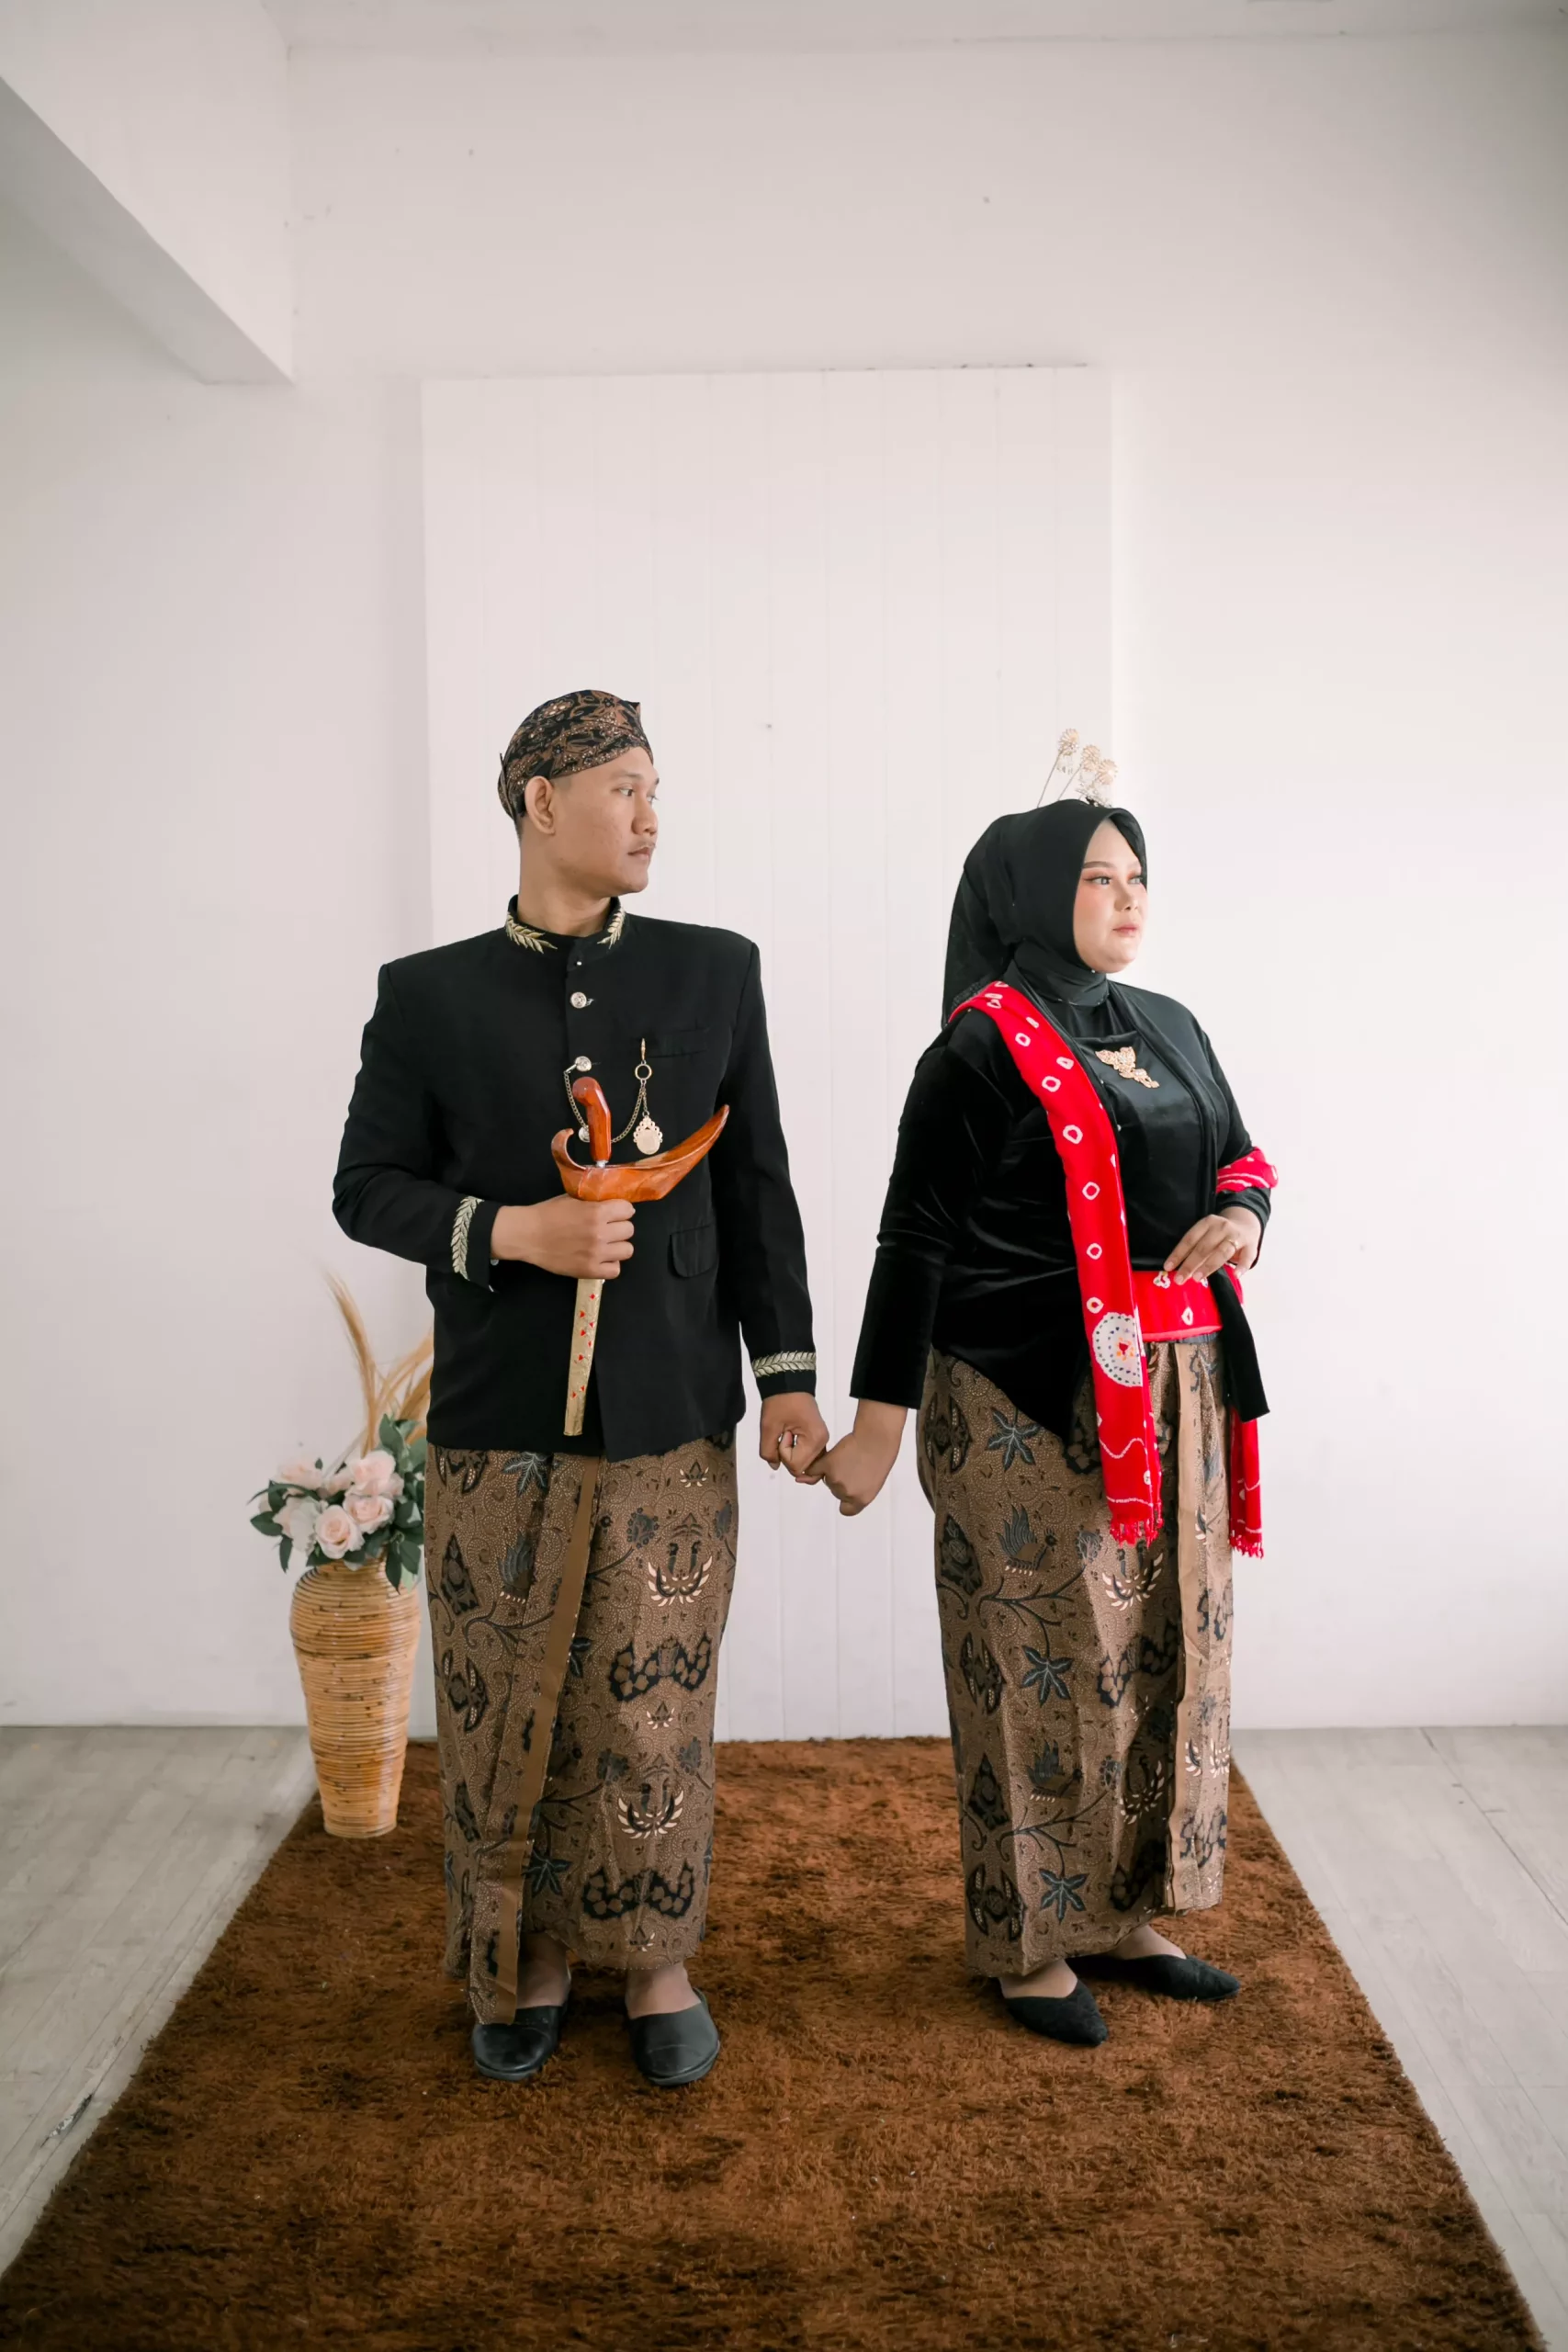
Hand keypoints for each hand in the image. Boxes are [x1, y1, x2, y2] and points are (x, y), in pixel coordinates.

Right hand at [491, 1196, 634, 1278]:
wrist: (528, 1235)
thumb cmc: (549, 1214)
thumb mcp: (574, 1199)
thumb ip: (595, 1201)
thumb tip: (614, 1202)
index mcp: (597, 1212)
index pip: (628, 1209)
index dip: (621, 1210)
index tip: (614, 1213)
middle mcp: (600, 1233)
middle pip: (629, 1230)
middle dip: (619, 1227)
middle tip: (607, 1229)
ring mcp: (596, 1254)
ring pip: (627, 1250)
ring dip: (617, 1246)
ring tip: (605, 1244)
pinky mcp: (590, 1271)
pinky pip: (615, 1270)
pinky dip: (610, 1264)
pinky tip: (600, 1258)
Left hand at [759, 1392, 828, 1479]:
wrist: (789, 1382)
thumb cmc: (780, 1402)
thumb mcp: (768, 1427)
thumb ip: (768, 1451)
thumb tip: (775, 1466)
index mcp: (815, 1439)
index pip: (796, 1466)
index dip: (783, 1454)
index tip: (782, 1434)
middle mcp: (823, 1442)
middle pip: (803, 1467)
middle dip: (788, 1456)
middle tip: (784, 1434)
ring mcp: (822, 1441)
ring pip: (805, 1463)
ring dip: (792, 1454)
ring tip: (788, 1434)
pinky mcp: (818, 1438)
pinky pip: (808, 1455)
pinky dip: (797, 1453)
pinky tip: (791, 1440)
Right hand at [805, 1401, 906, 1516]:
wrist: (876, 1438)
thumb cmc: (880, 1457)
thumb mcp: (873, 1482)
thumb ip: (857, 1491)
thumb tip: (842, 1494)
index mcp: (861, 1500)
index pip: (846, 1510)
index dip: (846, 1500)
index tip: (849, 1491)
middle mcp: (846, 1492)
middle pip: (836, 1492)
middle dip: (842, 1481)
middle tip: (853, 1467)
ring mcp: (834, 1479)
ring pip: (827, 1479)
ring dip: (833, 1470)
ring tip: (848, 1458)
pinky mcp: (826, 1464)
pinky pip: (814, 1470)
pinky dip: (817, 1466)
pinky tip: (827, 1459)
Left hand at [1163, 1204, 1260, 1283]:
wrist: (1247, 1224)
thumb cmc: (1221, 1234)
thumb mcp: (1207, 1234)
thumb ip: (1196, 1247)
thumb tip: (1178, 1268)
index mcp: (1208, 1223)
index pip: (1190, 1239)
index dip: (1178, 1254)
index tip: (1168, 1267)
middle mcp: (1222, 1227)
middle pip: (1204, 1247)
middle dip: (1190, 1264)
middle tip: (1180, 1279)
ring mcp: (1237, 1236)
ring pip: (1222, 1252)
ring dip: (1209, 1265)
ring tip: (1197, 1278)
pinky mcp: (1251, 1246)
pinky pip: (1247, 1257)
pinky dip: (1242, 1266)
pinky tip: (1236, 1275)